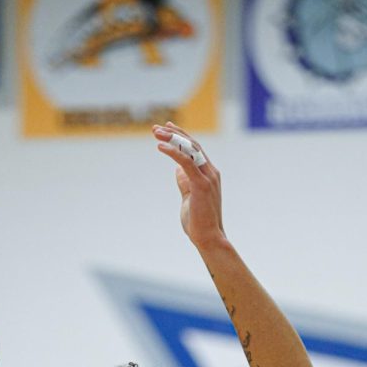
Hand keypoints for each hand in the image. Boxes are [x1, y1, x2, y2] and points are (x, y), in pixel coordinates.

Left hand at [152, 122, 224, 250]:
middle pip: (192, 145)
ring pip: (189, 149)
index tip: (167, 128)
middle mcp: (210, 172)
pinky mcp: (201, 184)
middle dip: (174, 133)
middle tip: (156, 128)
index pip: (195, 149)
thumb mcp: (189, 197)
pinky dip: (173, 152)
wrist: (209, 238)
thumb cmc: (199, 222)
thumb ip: (185, 183)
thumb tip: (178, 170)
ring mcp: (208, 177)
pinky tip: (160, 146)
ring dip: (172, 138)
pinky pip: (186, 162)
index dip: (181, 136)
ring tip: (155, 132)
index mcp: (209, 174)